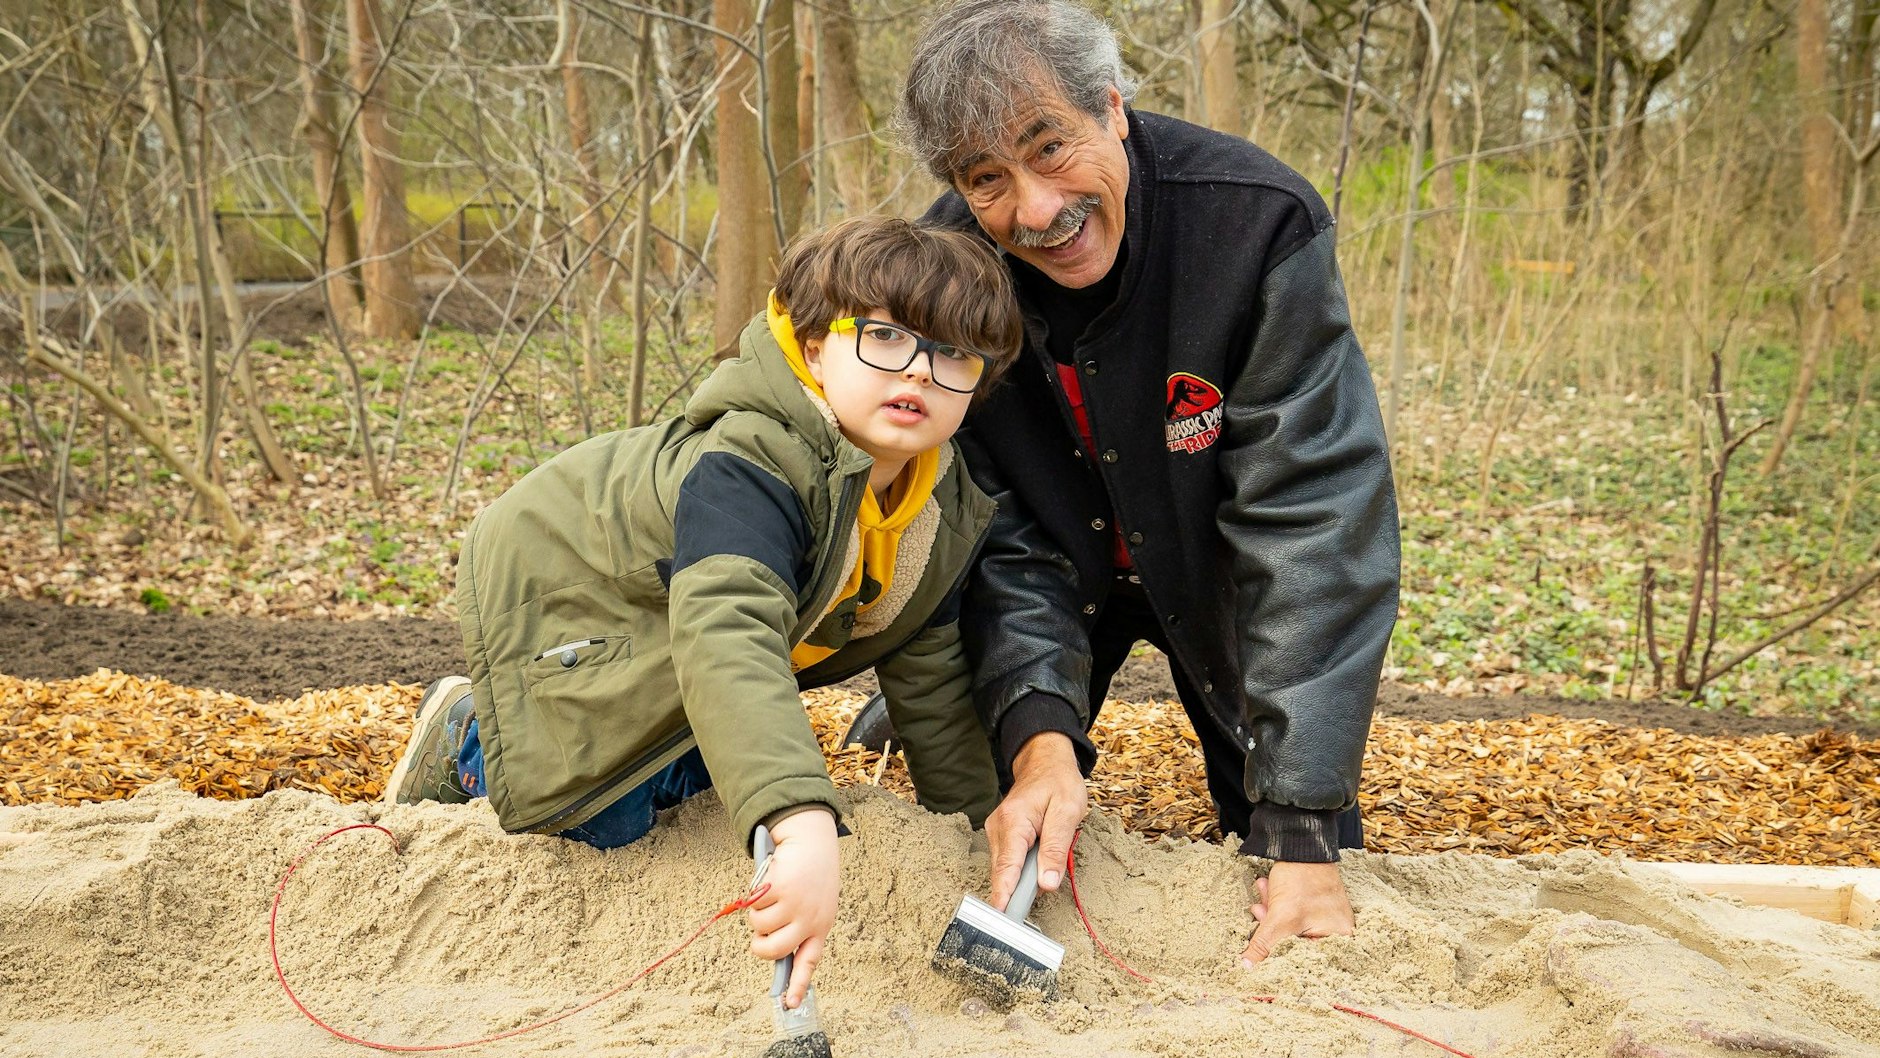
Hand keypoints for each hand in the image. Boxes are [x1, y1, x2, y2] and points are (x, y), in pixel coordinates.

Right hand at [748, 807, 838, 1007]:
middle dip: (759, 946)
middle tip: (759, 938)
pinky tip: (771, 879)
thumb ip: (797, 926)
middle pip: (774, 950)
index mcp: (821, 926)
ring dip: (757, 912)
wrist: (811, 839)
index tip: (789, 1005)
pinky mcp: (779, 889)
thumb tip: (770, 950)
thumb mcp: (813, 903)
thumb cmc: (810, 875)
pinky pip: (753, 904)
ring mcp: (794, 904)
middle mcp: (810, 919)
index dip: (797, 984)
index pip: (808, 962)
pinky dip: (755, 893)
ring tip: (772, 894)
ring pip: (758, 925)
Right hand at [984, 733, 1086, 911]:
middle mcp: (998, 828)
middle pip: (1004, 873)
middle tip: (1032, 908)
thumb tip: (1047, 883)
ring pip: (1006, 869)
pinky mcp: (1002, 836)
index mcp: (1013, 821)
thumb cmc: (1059, 783)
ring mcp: (997, 832)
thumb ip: (1056, 848)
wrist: (1046, 762)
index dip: (1005, 895)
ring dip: (1022, 880)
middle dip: (1018, 892)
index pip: (1007, 867)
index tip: (1002, 917)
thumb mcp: (1068, 812)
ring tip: (1042, 878)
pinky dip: (1021, 871)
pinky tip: (1035, 869)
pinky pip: (1009, 862)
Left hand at [1240, 860, 1353, 965]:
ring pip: (1292, 927)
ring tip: (1262, 898)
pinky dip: (1278, 905)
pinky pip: (1293, 913)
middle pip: (1298, 943)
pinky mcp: (1315, 905)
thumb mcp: (1280, 918)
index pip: (1307, 960)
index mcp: (1340, 938)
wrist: (1302, 844)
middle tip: (1259, 914)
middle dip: (1273, 928)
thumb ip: (1263, 946)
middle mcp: (1339, 930)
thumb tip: (1246, 969)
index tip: (1261, 952)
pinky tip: (1266, 891)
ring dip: (1272, 913)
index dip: (1281, 956)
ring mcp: (1327, 916)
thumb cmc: (1302, 880)